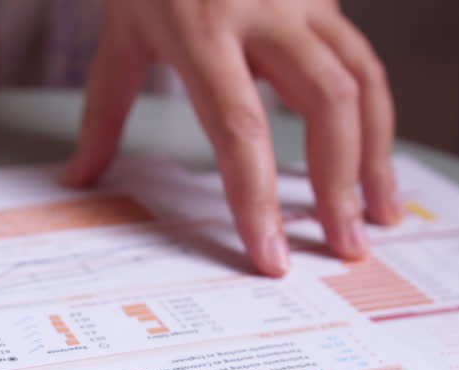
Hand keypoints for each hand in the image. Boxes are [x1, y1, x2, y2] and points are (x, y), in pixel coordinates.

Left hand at [63, 0, 400, 276]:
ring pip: (362, 79)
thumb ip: (103, 111)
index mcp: (203, 29)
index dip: (257, 199)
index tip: (271, 256)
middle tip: (344, 247)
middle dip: (340, 182)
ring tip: (380, 214)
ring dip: (376, 153)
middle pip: (325, 103)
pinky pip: (362, 61)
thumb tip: (78, 178)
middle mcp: (265, 10)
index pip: (239, 130)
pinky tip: (372, 161)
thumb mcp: (119, 35)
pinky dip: (374, 117)